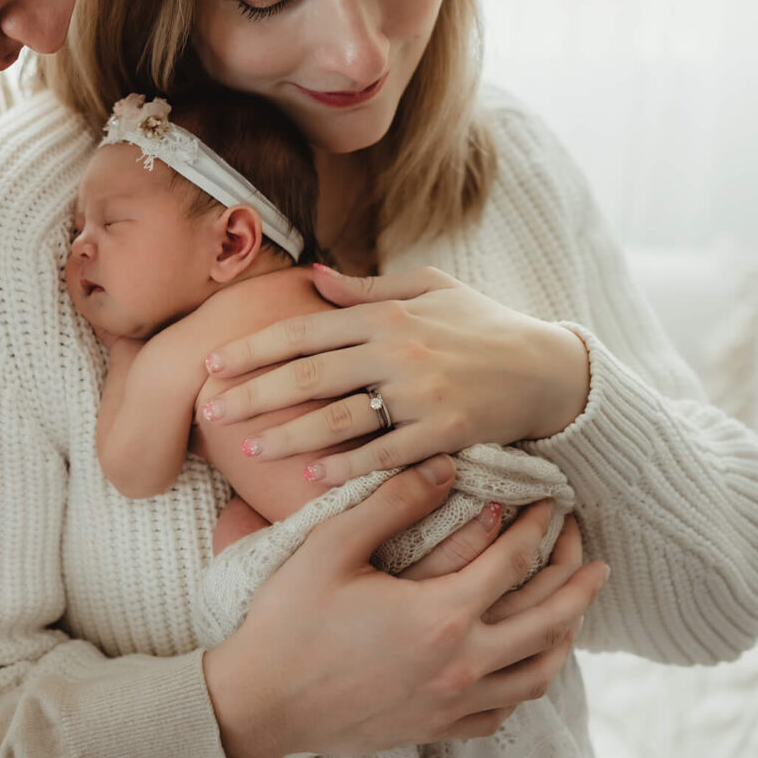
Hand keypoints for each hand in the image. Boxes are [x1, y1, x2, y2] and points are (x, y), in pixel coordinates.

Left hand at [201, 265, 590, 484]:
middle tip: (209, 412)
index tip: (211, 364)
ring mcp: (421, 394)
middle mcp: (397, 351)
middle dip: (253, 395)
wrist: (549, 369)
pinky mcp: (445, 433)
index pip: (302, 330)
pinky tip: (311, 481)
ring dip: (289, 437)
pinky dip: (346, 468)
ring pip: (340, 418)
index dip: (253, 348)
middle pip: (309, 375)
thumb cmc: (482, 325)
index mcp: (386, 314)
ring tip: (249, 453)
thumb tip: (313, 277)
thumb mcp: (429, 289)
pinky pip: (384, 455)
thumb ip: (367, 290)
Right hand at [202, 469, 607, 757]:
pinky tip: (523, 666)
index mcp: (442, 616)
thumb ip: (392, 502)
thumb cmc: (289, 620)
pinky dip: (526, 684)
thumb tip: (445, 467)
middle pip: (548, 620)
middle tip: (589, 550)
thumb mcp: (332, 547)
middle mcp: (462, 665)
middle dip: (576, 579)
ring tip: (575, 607)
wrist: (261, 703)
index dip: (539, 526)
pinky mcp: (437, 728)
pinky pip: (505, 711)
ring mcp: (454, 704)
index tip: (551, 501)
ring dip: (565, 635)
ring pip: (538, 673)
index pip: (514, 562)